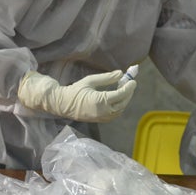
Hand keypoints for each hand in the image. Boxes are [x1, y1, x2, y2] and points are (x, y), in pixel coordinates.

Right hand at [17, 70, 135, 121]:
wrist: (62, 105)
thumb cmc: (75, 90)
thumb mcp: (90, 80)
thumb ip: (107, 78)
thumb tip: (120, 73)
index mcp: (101, 101)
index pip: (121, 94)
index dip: (129, 88)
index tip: (133, 81)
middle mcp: (103, 111)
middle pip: (123, 103)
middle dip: (128, 93)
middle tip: (130, 84)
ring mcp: (102, 118)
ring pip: (120, 110)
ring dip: (125, 100)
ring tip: (124, 90)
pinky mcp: (100, 120)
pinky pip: (114, 115)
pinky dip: (119, 107)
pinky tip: (118, 99)